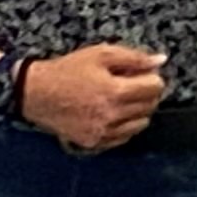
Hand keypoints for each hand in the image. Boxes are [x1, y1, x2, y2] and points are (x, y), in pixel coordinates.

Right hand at [21, 44, 166, 152]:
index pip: (155, 88)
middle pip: (150, 106)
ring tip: (121, 98)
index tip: (144, 73)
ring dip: (138, 110)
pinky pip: (124, 137)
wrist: (36, 93)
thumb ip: (134, 57)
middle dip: (146, 92)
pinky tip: (113, 112)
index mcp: (114, 92)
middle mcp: (111, 116)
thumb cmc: (67, 71)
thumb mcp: (101, 54)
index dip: (152, 77)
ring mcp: (102, 133)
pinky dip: (125, 125)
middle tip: (132, 83)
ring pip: (140, 124)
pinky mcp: (94, 143)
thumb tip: (160, 60)